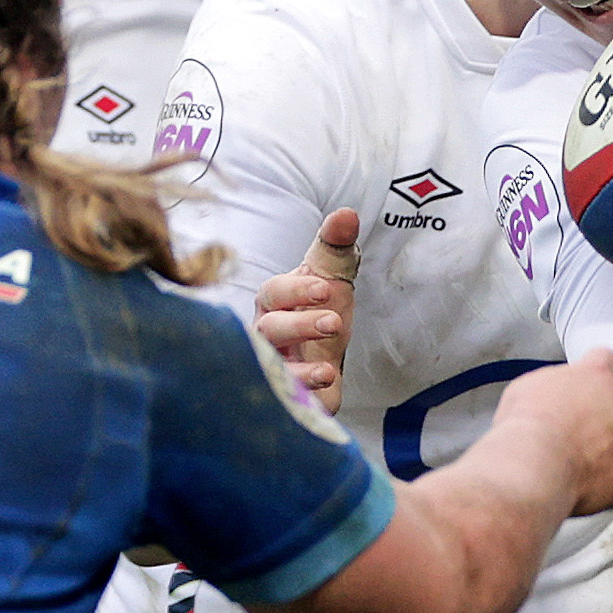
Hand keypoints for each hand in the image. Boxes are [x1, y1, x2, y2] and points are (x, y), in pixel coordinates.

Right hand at [254, 211, 360, 412]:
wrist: (325, 360)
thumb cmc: (320, 311)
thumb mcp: (332, 277)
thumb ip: (337, 246)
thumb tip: (347, 214)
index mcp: (274, 302)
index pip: (274, 292)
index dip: (296, 289)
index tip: (325, 288)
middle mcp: (265, 336)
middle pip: (269, 329)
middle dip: (299, 325)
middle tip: (333, 322)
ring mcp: (272, 367)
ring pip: (270, 368)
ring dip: (298, 369)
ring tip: (328, 369)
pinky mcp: (286, 396)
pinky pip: (284, 398)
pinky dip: (302, 396)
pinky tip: (325, 389)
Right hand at [494, 349, 612, 517]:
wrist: (532, 468)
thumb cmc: (526, 428)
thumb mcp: (526, 389)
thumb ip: (551, 388)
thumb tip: (550, 395)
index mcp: (596, 376)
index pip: (607, 360)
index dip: (597, 372)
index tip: (590, 381)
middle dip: (610, 415)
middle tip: (583, 428)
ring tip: (596, 460)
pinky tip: (595, 489)